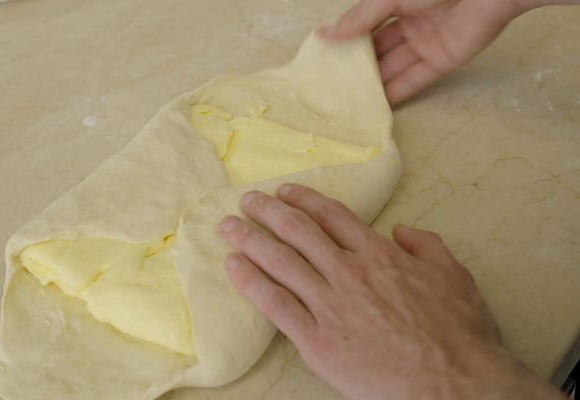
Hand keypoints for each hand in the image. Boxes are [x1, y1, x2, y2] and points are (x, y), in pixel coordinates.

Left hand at [218, 184, 564, 399]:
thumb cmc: (458, 331)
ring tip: (228, 226)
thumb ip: (425, 244)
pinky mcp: (316, 341)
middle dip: (268, 211)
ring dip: (250, 239)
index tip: (284, 191)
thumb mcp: (454, 274)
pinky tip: (234, 266)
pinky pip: (276, 305)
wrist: (453, 383)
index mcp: (378, 255)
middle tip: (247, 200)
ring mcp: (329, 305)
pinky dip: (251, 282)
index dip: (304, 199)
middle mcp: (348, 272)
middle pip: (298, 232)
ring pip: (280, 262)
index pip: (331, 216)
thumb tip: (401, 230)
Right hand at [318, 0, 521, 104]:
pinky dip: (397, 93)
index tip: (325, 60)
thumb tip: (326, 34)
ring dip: (375, 84)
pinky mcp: (442, 62)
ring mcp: (425, 44)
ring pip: (394, 67)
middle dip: (359, 67)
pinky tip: (377, 106)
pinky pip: (415, 79)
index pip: (366, 27)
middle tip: (334, 87)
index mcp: (397, 3)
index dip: (347, 42)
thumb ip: (361, 18)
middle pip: (379, 50)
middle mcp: (409, 24)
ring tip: (350, 102)